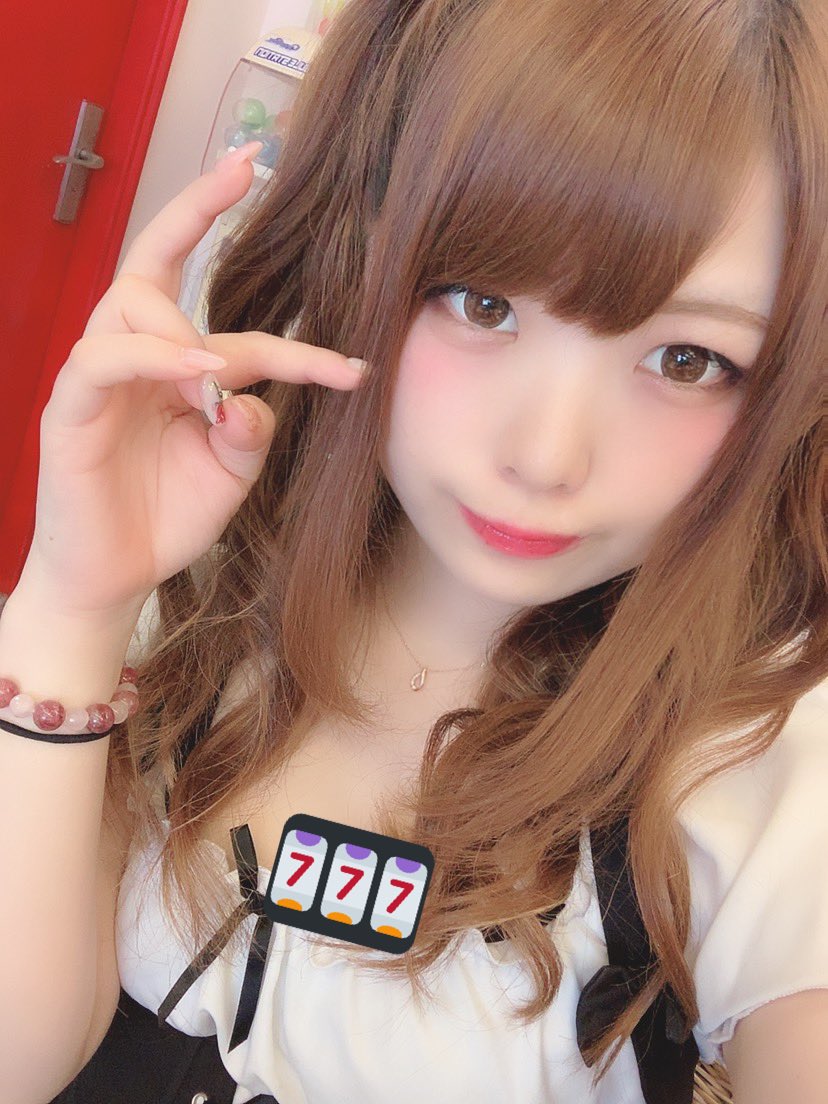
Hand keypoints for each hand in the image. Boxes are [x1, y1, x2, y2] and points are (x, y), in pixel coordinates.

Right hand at [23, 142, 365, 618]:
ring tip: (221, 374)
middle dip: (198, 207)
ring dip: (185, 322)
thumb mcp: (231, 473)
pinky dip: (151, 355)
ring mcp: (100, 377)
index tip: (353, 364)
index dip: (296, 340)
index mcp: (178, 369)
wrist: (117, 576)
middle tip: (248, 166)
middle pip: (155, 260)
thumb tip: (251, 396)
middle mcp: (138, 356)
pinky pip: (103, 357)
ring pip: (130, 299)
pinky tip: (197, 376)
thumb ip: (250, 431)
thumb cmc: (169, 516)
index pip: (236, 329)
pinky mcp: (70, 406)